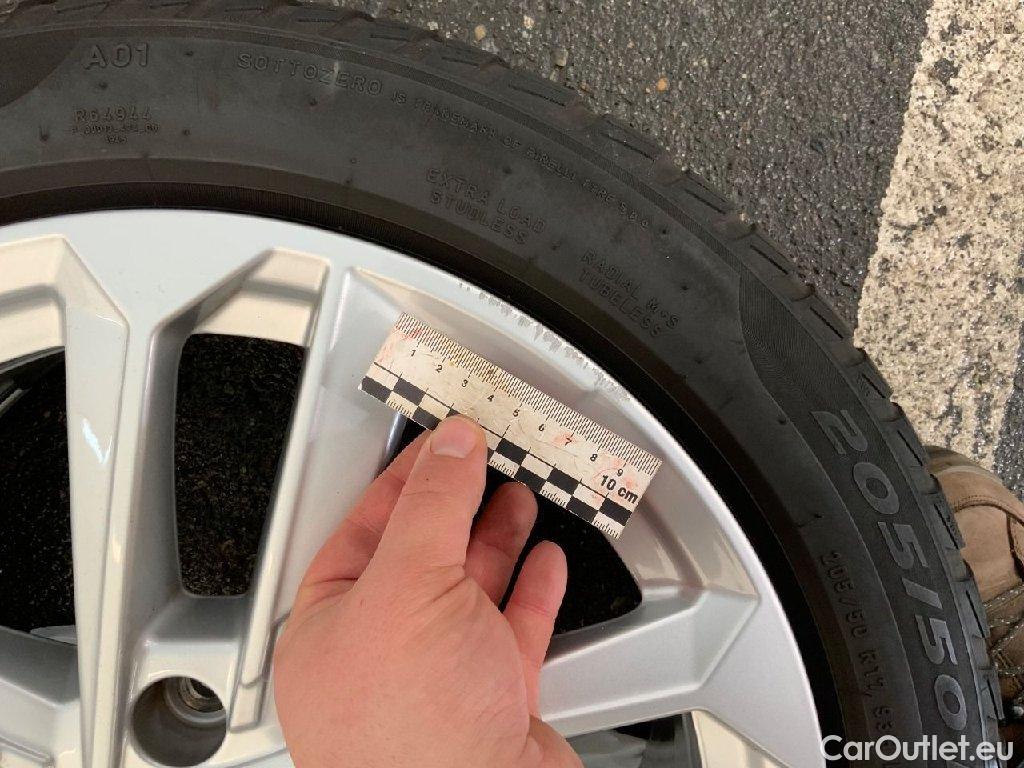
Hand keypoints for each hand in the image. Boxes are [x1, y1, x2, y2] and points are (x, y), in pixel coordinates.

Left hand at [274, 416, 580, 767]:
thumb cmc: (408, 736)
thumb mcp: (409, 589)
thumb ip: (432, 508)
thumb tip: (450, 446)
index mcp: (333, 622)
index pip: (366, 526)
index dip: (406, 475)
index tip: (441, 438)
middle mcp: (383, 649)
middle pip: (424, 552)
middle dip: (458, 501)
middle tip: (486, 456)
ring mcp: (440, 676)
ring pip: (471, 587)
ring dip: (497, 536)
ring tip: (518, 494)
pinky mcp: (493, 698)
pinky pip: (514, 627)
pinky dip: (532, 588)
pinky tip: (544, 561)